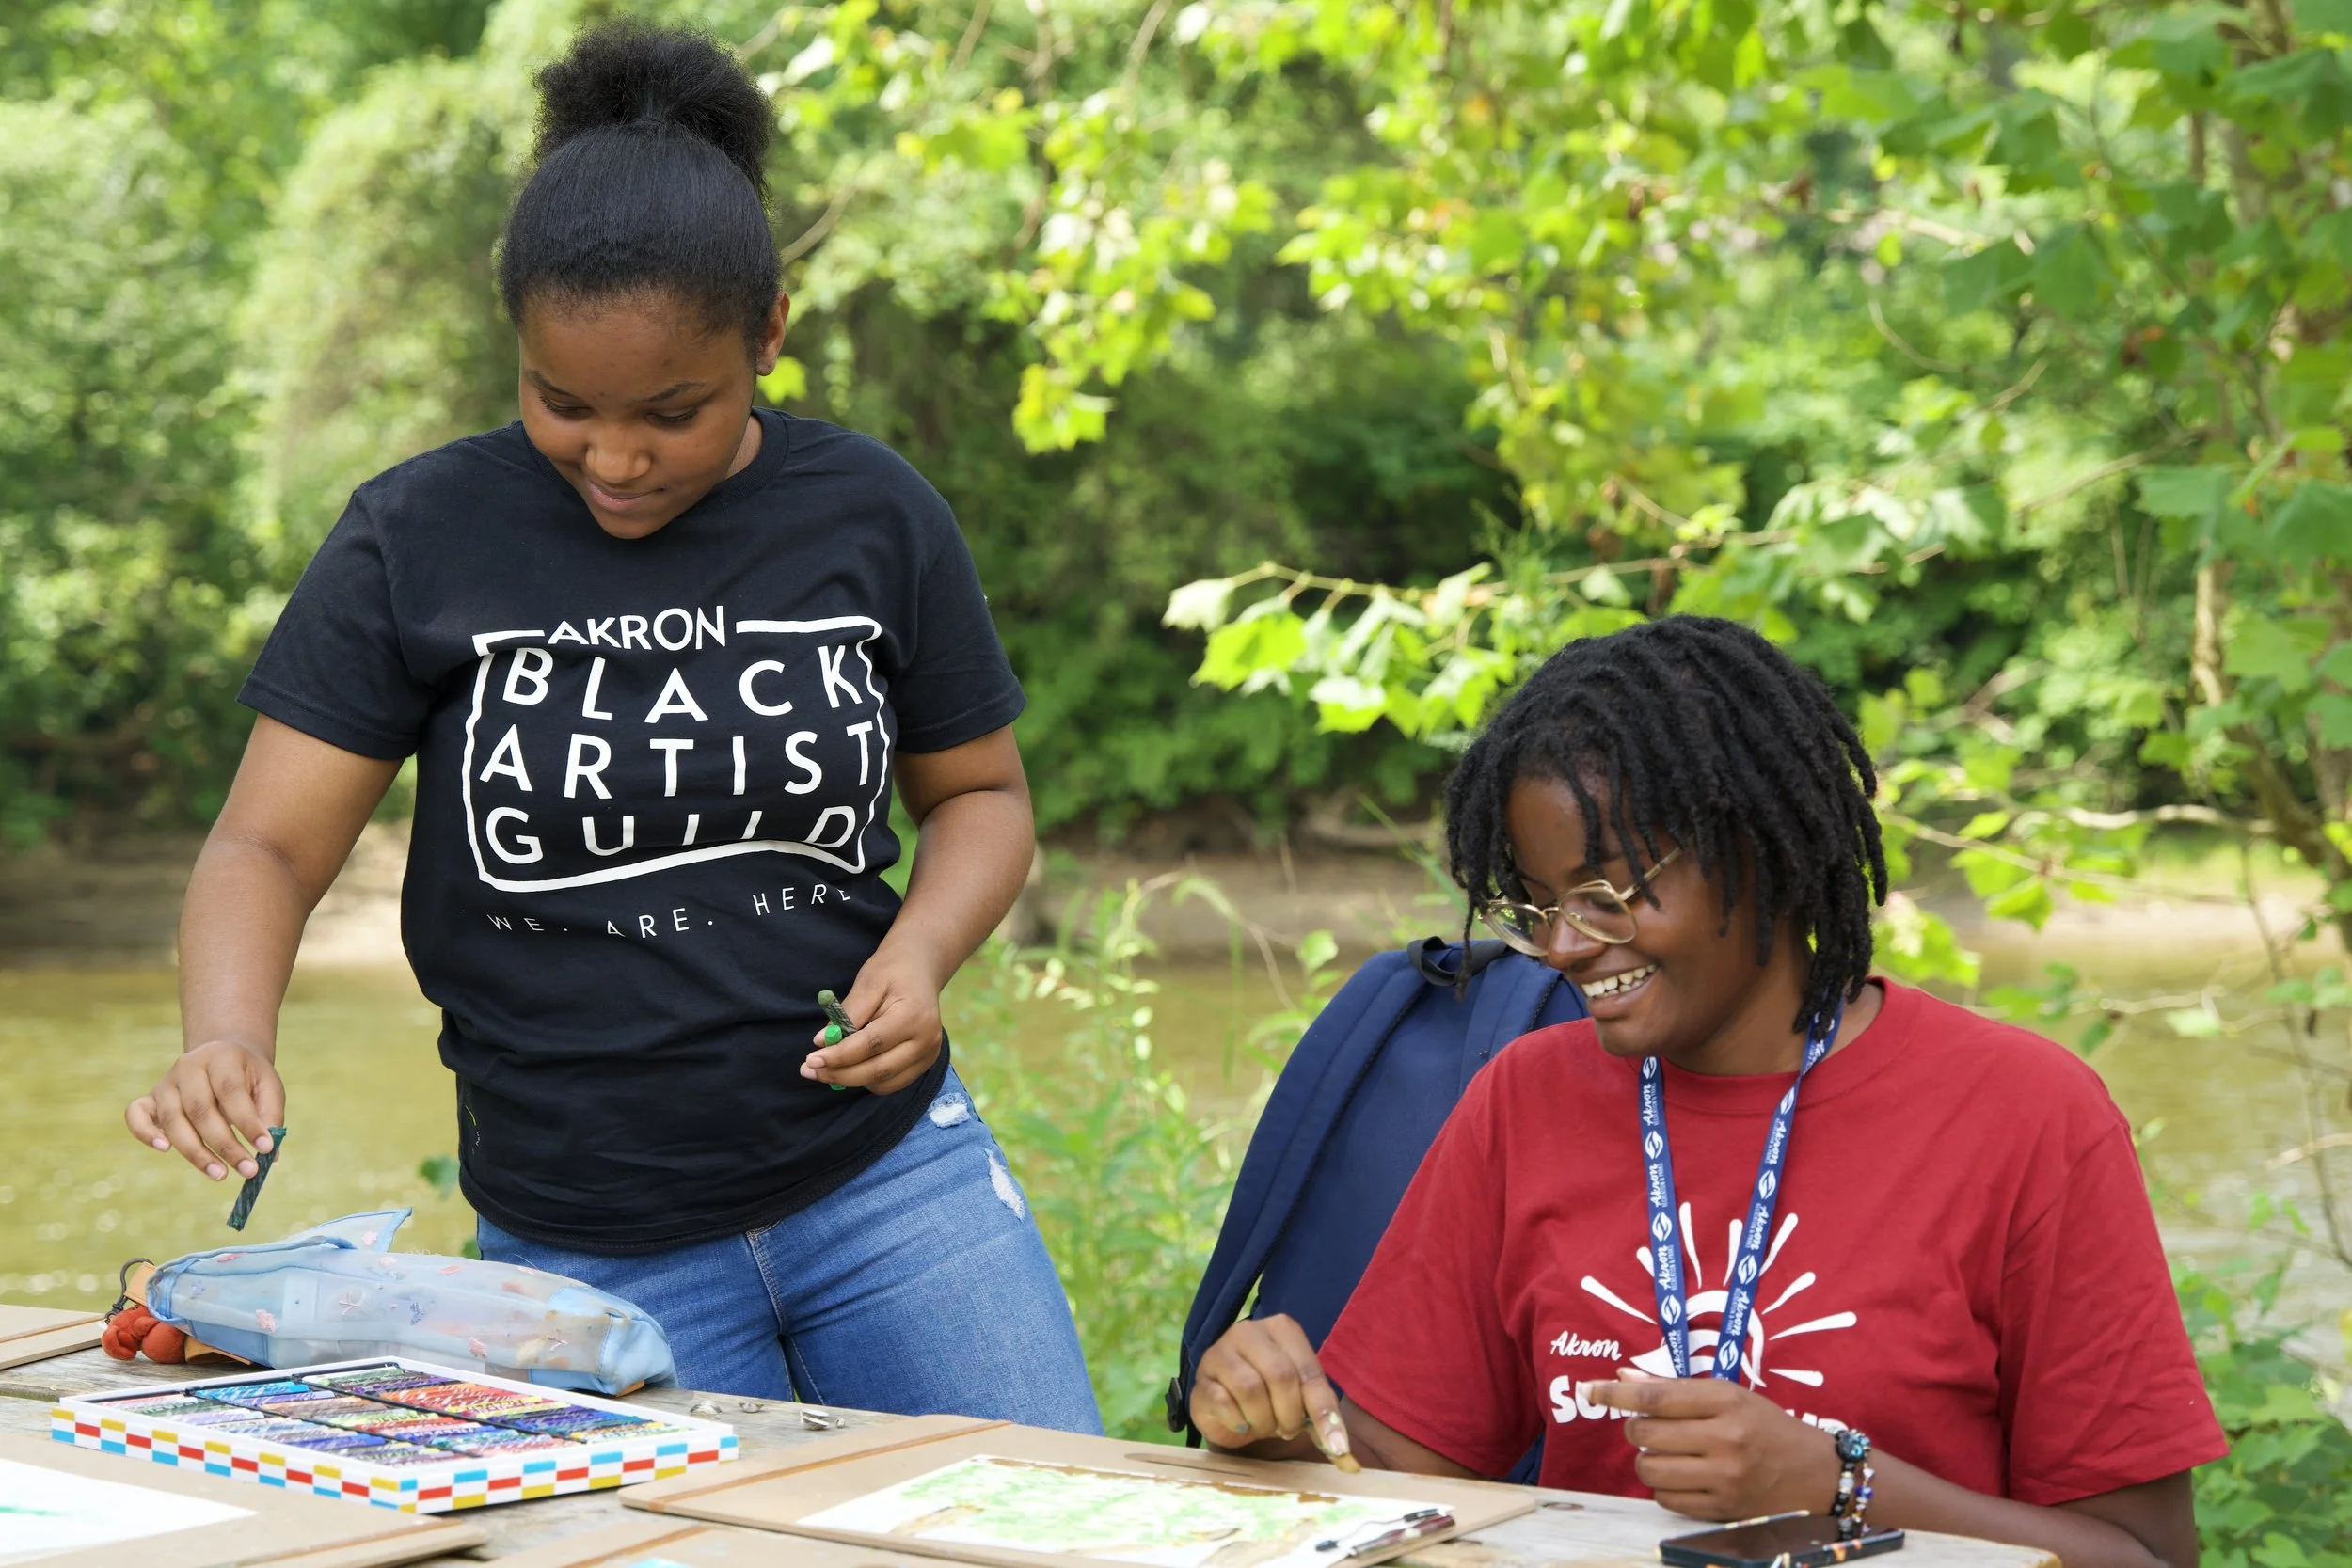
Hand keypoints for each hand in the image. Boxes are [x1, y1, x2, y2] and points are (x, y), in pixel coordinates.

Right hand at [126, 1041, 284, 1181]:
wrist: (221, 1058)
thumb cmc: (247, 1077)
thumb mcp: (267, 1086)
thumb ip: (270, 1114)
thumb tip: (270, 1153)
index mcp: (221, 1057)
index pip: (231, 1091)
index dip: (248, 1122)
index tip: (266, 1148)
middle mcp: (188, 1066)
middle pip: (201, 1109)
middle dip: (225, 1145)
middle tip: (247, 1170)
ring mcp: (166, 1082)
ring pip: (173, 1119)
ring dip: (196, 1152)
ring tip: (220, 1175)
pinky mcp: (149, 1098)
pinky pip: (135, 1115)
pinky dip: (145, 1132)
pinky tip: (165, 1149)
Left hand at [802, 947, 944, 1093]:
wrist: (921, 969)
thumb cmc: (892, 972)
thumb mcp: (867, 983)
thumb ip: (847, 1014)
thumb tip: (822, 1043)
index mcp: (914, 1016)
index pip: (872, 1044)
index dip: (839, 1055)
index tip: (811, 1059)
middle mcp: (927, 1040)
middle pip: (878, 1070)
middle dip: (840, 1074)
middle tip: (809, 1070)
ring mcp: (929, 1055)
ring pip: (883, 1083)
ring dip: (852, 1080)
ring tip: (826, 1068)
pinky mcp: (925, 1063)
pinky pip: (891, 1083)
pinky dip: (867, 1080)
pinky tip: (851, 1067)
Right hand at [1188, 1313, 1355, 1465]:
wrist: (1231, 1409)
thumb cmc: (1272, 1399)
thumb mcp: (1303, 1401)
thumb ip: (1325, 1420)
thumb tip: (1347, 1460)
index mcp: (1281, 1329)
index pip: (1308, 1371)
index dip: (1323, 1412)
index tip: (1337, 1447)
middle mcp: (1249, 1332)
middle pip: (1280, 1376)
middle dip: (1290, 1414)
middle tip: (1288, 1431)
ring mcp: (1220, 1353)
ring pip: (1250, 1388)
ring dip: (1264, 1419)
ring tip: (1265, 1426)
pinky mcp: (1200, 1380)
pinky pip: (1222, 1402)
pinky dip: (1238, 1421)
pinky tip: (1242, 1423)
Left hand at [1584, 1371, 1840, 1519]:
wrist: (1815, 1473)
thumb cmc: (1766, 1425)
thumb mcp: (1728, 1395)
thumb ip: (1674, 1388)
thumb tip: (1622, 1377)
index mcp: (1726, 1401)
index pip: (1655, 1397)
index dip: (1615, 1394)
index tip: (1589, 1389)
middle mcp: (1725, 1439)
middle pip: (1646, 1434)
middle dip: (1636, 1428)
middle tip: (1649, 1426)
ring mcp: (1724, 1478)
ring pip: (1650, 1469)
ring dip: (1647, 1459)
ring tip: (1667, 1452)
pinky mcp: (1722, 1509)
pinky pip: (1665, 1499)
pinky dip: (1664, 1486)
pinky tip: (1682, 1475)